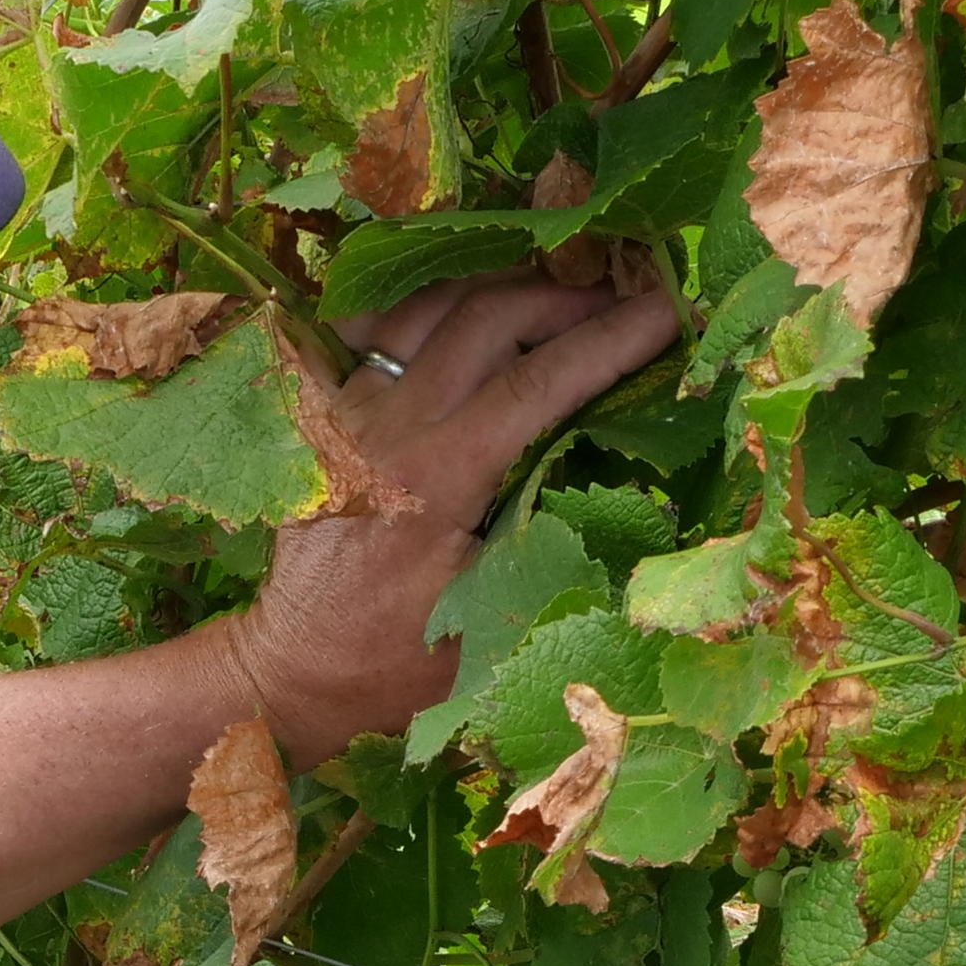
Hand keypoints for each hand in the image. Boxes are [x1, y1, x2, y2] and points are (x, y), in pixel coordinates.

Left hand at [233, 269, 683, 761]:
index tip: (669, 310)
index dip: (611, 339)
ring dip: (498, 290)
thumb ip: (551, 535)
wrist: (297, 675)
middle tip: (622, 297)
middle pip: (486, 319)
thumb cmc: (402, 666)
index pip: (539, 382)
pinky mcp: (319, 417)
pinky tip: (463, 307)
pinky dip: (422, 307)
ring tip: (555, 295)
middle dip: (564, 298)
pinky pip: (368, 330)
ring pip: (425, 308)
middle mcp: (385, 428)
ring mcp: (344, 413)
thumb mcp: (494, 618)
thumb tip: (627, 469)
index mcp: (436, 478)